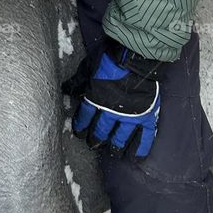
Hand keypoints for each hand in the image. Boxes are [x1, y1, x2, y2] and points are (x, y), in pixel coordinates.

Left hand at [71, 38, 161, 157]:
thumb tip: (65, 89)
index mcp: (95, 99)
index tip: (79, 132)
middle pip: (101, 131)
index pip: (85, 117)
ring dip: (115, 146)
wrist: (137, 55)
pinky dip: (139, 148)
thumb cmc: (111, 57)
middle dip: (96, 139)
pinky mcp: (147, 116)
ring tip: (113, 151)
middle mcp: (111, 111)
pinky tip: (135, 157)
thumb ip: (78, 81)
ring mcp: (131, 116)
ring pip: (120, 138)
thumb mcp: (89, 67)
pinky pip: (144, 137)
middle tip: (94, 143)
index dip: (81, 125)